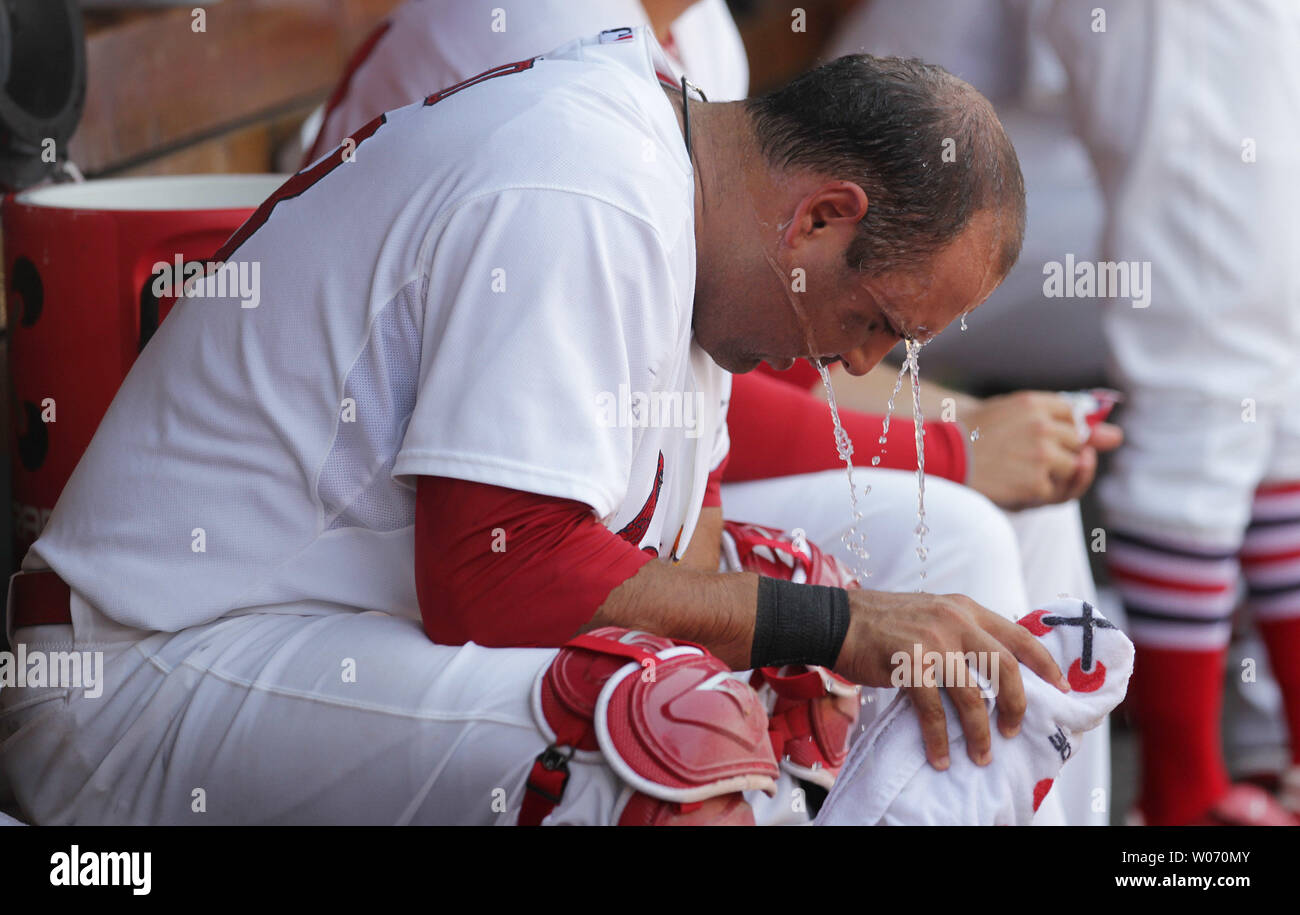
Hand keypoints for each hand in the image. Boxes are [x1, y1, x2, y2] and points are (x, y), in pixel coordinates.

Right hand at [832, 589, 1069, 769]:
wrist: (837, 620)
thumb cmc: (883, 623)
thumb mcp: (932, 612)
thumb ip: (961, 631)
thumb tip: (992, 668)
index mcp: (965, 608)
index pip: (1017, 634)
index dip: (1044, 663)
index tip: (1062, 686)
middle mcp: (954, 620)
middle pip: (1004, 667)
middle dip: (1017, 704)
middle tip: (1015, 730)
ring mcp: (932, 641)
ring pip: (972, 695)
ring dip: (980, 732)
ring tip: (981, 756)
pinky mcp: (909, 663)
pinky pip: (933, 710)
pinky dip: (939, 738)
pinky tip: (940, 756)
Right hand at [962, 391, 1121, 508]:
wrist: (939, 462)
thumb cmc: (972, 437)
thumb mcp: (1012, 417)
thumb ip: (1064, 422)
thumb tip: (1118, 437)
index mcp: (1033, 403)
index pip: (1073, 416)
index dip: (1061, 431)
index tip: (1042, 438)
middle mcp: (1042, 426)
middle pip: (1078, 443)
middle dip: (1058, 454)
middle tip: (1022, 458)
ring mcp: (1042, 456)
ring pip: (1073, 469)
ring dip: (1053, 475)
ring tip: (1018, 471)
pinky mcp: (1037, 485)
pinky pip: (1056, 492)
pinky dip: (1039, 494)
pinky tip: (1014, 485)